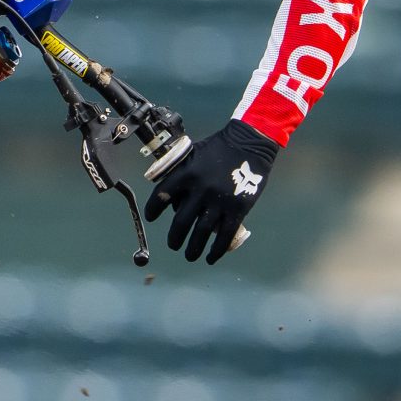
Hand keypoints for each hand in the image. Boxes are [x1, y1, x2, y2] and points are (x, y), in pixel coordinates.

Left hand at [144, 118, 277, 264]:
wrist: (249, 143)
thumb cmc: (218, 147)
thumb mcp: (192, 153)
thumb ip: (180, 171)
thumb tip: (168, 191)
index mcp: (186, 174)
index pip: (162, 195)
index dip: (153, 209)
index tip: (150, 217)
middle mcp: (200, 190)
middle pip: (181, 222)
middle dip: (175, 237)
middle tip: (173, 244)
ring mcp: (219, 201)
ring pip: (202, 233)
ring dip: (193, 248)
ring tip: (189, 255)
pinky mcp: (238, 209)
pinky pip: (225, 236)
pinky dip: (216, 250)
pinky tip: (210, 257)